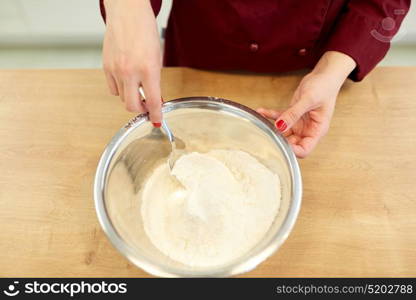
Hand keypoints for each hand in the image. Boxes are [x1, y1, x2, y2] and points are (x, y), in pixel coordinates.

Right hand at [102, 0, 161, 124]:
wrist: (127, 13)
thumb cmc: (145, 31)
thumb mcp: (157, 57)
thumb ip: (155, 80)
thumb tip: (154, 98)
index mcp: (148, 69)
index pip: (152, 101)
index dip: (156, 114)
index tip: (157, 120)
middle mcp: (130, 71)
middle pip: (131, 105)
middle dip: (141, 109)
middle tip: (147, 106)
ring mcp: (115, 70)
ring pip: (122, 97)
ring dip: (131, 97)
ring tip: (137, 87)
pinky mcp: (106, 66)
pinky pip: (112, 88)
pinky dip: (120, 89)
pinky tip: (126, 81)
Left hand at [257, 51, 355, 157]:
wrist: (324, 75)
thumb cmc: (324, 87)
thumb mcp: (308, 100)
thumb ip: (293, 114)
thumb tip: (280, 126)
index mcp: (317, 130)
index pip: (304, 150)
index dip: (292, 151)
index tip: (280, 144)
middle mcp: (308, 130)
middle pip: (291, 144)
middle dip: (278, 139)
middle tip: (266, 133)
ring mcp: (299, 123)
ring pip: (282, 132)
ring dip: (271, 127)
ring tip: (261, 119)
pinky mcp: (292, 115)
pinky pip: (279, 118)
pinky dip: (270, 115)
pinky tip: (261, 111)